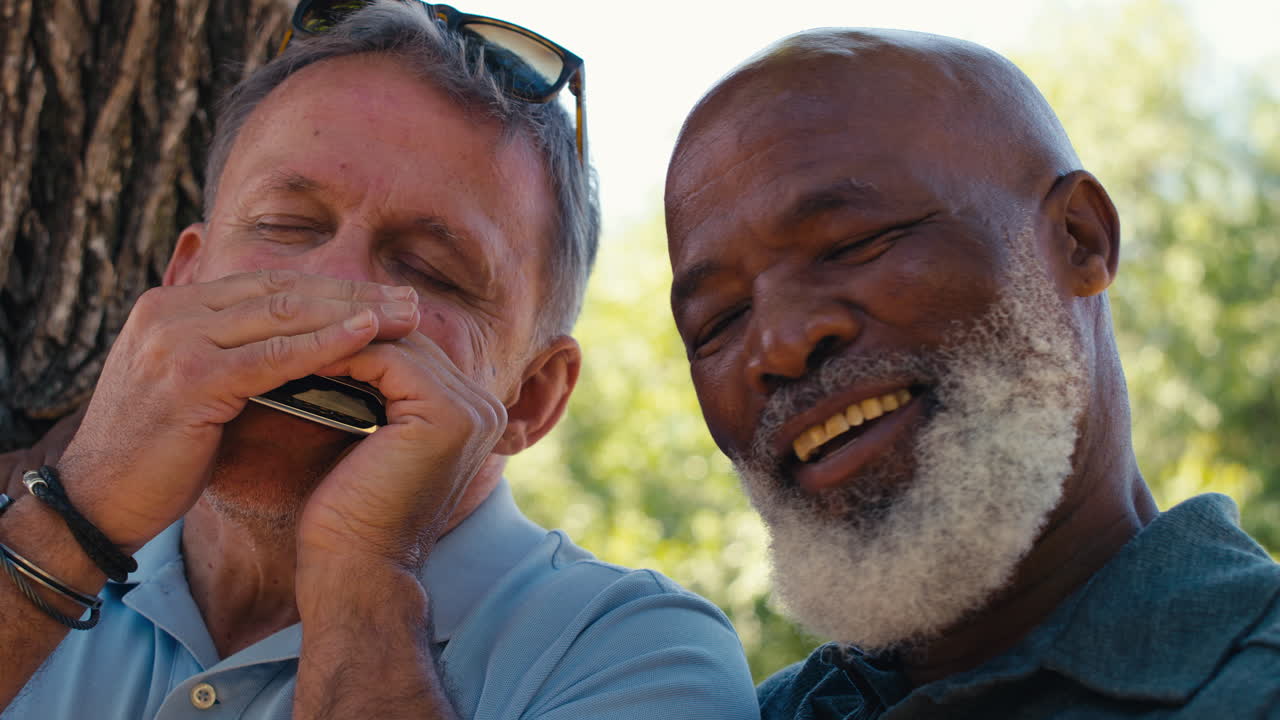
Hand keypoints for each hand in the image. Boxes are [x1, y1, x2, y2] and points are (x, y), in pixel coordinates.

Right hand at [55, 270, 421, 551]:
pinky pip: (274, 355)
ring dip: (354, 311)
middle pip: (282, 290)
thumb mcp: (195, 389)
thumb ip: (235, 356)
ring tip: (408, 315)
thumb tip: (305, 347)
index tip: (385, 296)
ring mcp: (177, 340)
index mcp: (172, 307)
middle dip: (354, 293)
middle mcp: (171, 311)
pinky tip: (369, 336)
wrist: (95, 503)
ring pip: (284, 314)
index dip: (332, 288)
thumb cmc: (155, 454)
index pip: (268, 285)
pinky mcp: (189, 378)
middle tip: (412, 299)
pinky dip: (327, 343)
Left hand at [295, 330, 506, 570]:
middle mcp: (485, 409)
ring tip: (286, 335)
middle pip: (408, 343)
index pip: (412, 352)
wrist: (357, 572)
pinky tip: (299, 356)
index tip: (300, 333)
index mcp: (474, 415)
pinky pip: (386, 360)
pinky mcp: (447, 415)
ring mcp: (472, 411)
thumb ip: (378, 395)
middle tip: (287, 324)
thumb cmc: (352, 517)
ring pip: (396, 345)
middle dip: (347, 332)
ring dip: (338, 338)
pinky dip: (339, 354)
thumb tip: (339, 342)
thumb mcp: (370, 439)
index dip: (357, 339)